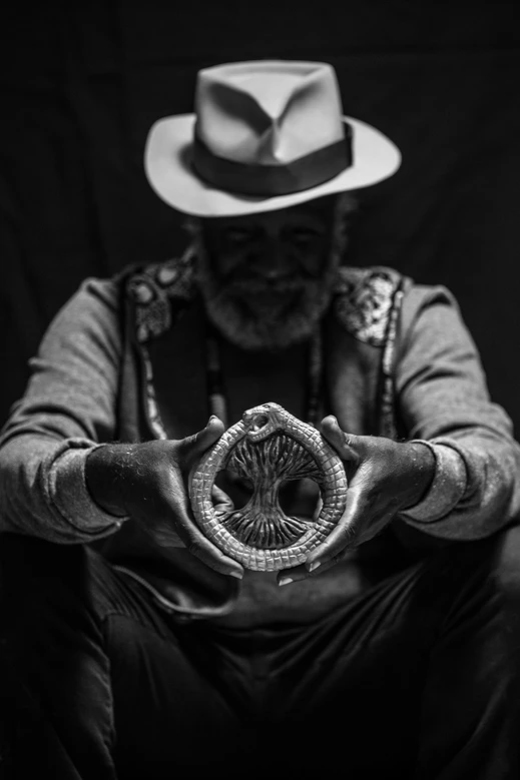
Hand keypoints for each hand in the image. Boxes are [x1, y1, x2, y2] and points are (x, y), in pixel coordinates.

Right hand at [86, 417, 243, 578]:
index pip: (196, 540)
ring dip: (208, 520)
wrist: (117, 476)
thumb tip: (218, 422)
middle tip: (215, 494)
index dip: (217, 558)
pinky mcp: (163, 539)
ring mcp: (163, 536)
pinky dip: (199, 523)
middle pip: (206, 535)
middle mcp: (166, 528)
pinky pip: (191, 535)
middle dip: (220, 521)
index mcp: (172, 508)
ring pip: (200, 535)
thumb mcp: (178, 448)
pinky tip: (189, 503)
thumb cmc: (150, 461)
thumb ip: (201, 440)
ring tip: (194, 493)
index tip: (237, 570)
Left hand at [277, 415, 434, 584]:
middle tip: (282, 578)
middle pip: (338, 549)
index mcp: (363, 498)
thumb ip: (341, 438)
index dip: (329, 545)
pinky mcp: (359, 533)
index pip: (347, 527)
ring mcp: (364, 530)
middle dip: (311, 566)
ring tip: (283, 577)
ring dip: (312, 568)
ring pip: (338, 553)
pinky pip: (339, 549)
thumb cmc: (384, 457)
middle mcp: (365, 521)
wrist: (411, 475)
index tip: (310, 560)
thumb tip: (325, 422)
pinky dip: (320, 558)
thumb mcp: (363, 444)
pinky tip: (296, 566)